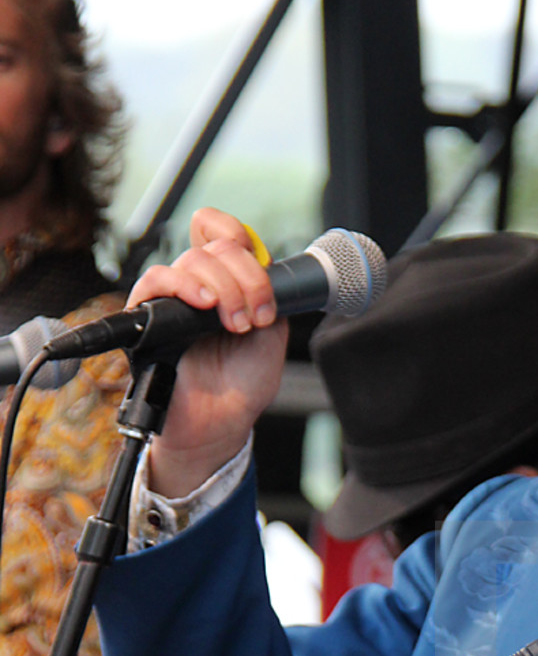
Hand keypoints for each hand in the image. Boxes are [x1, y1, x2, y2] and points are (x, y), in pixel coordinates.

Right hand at [127, 208, 289, 496]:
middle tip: (256, 315)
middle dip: (247, 277)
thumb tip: (264, 267)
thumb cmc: (242, 384)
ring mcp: (175, 299)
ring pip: (192, 260)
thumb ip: (269, 296)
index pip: (222, 232)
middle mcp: (200, 285)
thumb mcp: (271, 334)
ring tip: (236, 322)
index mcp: (228, 283)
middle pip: (216, 246)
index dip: (238, 233)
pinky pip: (155, 280)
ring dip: (224, 286)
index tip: (261, 262)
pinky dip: (184, 285)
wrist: (220, 422)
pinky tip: (205, 305)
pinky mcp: (148, 316)